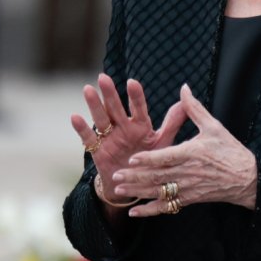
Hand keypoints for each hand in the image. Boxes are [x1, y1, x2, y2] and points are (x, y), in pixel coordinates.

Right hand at [70, 74, 186, 206]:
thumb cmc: (151, 160)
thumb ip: (172, 123)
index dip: (135, 96)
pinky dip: (82, 128)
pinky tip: (75, 117)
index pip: (138, 107)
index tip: (132, 82)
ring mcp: (109, 138)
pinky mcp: (98, 150)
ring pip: (101, 118)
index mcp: (140, 124)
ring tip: (87, 89)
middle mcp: (123, 127)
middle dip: (110, 93)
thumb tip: (185, 103)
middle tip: (103, 77)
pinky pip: (88, 138)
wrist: (134, 184)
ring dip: (94, 105)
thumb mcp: (163, 142)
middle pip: (116, 108)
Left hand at [112, 84, 257, 216]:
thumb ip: (194, 109)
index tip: (132, 158)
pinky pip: (166, 207)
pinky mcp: (189, 199)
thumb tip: (184, 88)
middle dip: (135, 177)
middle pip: (157, 176)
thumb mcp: (214, 126)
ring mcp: (188, 188)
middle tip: (115, 176)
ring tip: (119, 190)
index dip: (149, 159)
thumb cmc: (230, 150)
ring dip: (137, 192)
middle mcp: (188, 172)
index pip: (167, 157)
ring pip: (158, 192)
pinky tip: (135, 212)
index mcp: (193, 153)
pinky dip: (149, 211)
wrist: (247, 178)